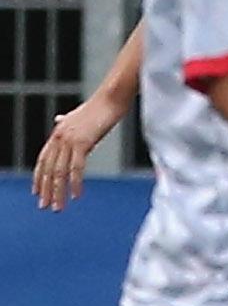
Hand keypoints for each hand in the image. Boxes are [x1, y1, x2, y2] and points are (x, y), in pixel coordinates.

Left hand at [33, 92, 124, 209]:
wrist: (111, 98)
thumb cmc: (100, 106)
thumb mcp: (78, 115)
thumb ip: (67, 121)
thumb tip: (59, 119)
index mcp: (58, 132)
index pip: (43, 160)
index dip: (39, 177)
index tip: (37, 193)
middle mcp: (59, 137)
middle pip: (48, 169)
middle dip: (46, 190)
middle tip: (45, 206)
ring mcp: (69, 140)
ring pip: (59, 172)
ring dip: (59, 192)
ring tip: (59, 207)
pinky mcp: (82, 142)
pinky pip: (76, 168)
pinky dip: (75, 183)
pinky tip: (76, 195)